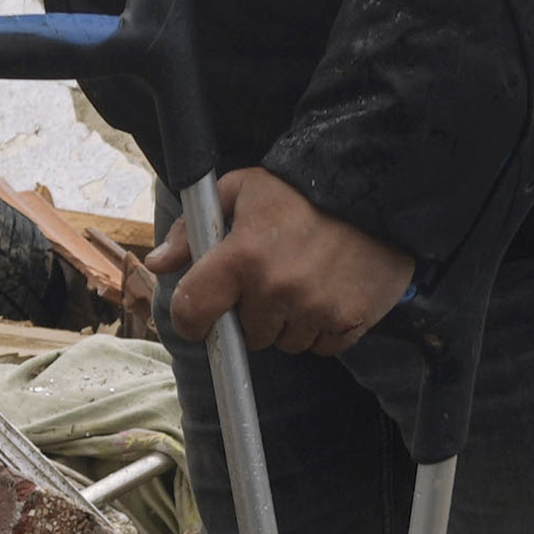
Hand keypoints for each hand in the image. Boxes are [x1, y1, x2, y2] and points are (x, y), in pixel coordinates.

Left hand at [160, 169, 413, 359]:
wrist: (377, 187)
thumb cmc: (301, 189)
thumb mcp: (240, 190)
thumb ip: (193, 229)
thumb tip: (157, 265)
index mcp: (242, 257)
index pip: (195, 312)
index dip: (192, 318)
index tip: (201, 314)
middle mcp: (277, 289)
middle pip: (247, 334)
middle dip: (253, 313)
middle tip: (272, 279)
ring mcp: (316, 309)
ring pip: (286, 343)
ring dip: (289, 322)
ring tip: (305, 283)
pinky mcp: (350, 321)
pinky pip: (322, 346)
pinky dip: (322, 329)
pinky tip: (329, 294)